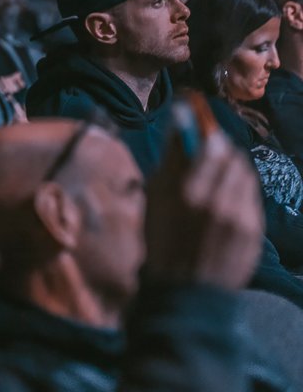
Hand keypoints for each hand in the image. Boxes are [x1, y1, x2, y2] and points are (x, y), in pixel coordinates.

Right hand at [144, 129, 262, 289]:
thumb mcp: (155, 198)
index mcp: (188, 192)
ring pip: (244, 173)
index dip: (204, 131)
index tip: (197, 126)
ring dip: (231, 170)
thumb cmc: (162, 240)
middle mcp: (218, 201)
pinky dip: (239, 191)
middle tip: (207, 156)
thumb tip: (181, 120)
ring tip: (216, 181)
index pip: (209, 144)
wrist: (186, 289)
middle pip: (231, 156)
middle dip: (219, 151)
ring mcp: (240, 216)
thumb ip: (170, 160)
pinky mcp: (254, 229)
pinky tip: (224, 203)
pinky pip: (251, 196)